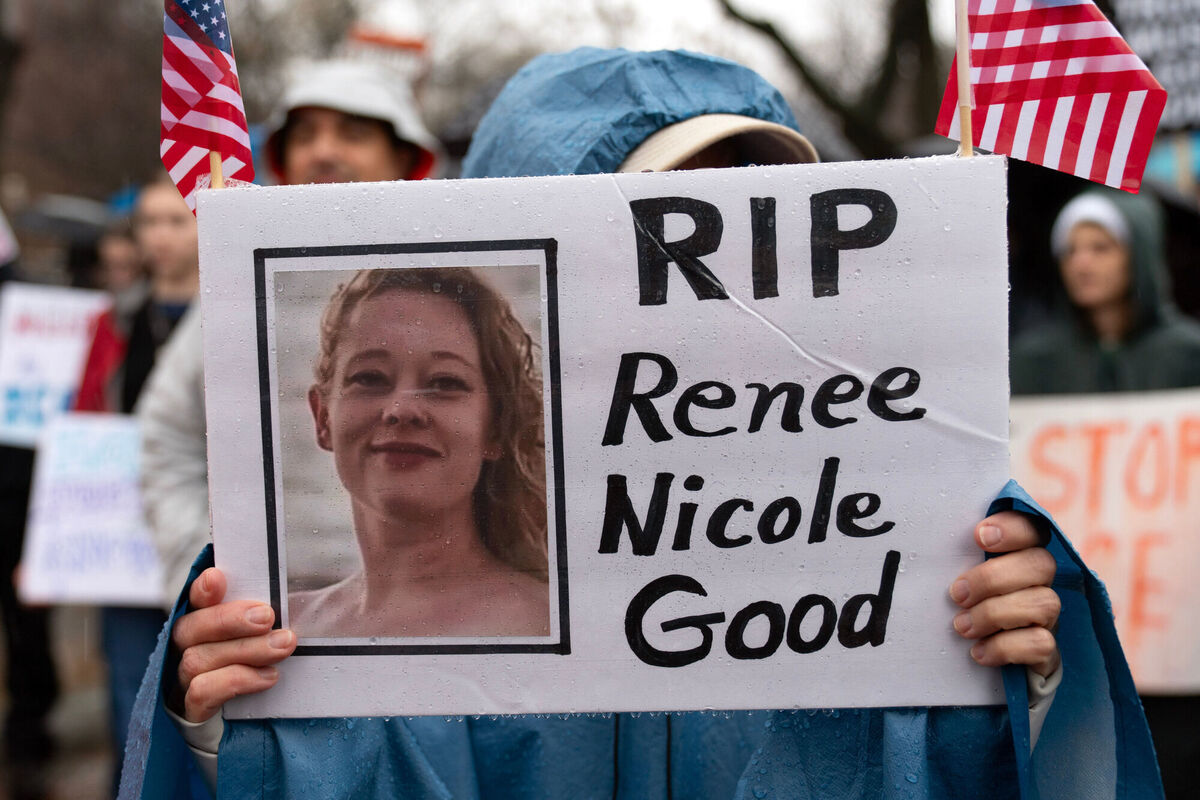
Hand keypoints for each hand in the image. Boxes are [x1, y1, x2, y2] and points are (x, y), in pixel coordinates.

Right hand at [171, 567, 296, 721]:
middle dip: (230, 619)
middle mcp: (184, 652)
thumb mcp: (275, 639)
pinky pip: (201, 692)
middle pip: (189, 628)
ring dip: (245, 649)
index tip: (218, 578)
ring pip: (198, 658)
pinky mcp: (191, 714)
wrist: (256, 733)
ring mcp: (183, 684)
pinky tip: (268, 677)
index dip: (202, 591)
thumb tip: (308, 592)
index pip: (194, 602)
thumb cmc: (267, 672)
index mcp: (202, 628)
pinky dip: (236, 680)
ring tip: (283, 646)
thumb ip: (277, 618)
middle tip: (267, 616)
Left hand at [949, 512, 1059, 676]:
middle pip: (1041, 564)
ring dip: (995, 614)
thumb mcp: (955, 579)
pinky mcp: (1048, 651)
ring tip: (961, 627)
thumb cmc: (960, 608)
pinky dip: (1006, 647)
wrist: (975, 666)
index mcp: (1019, 556)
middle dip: (993, 578)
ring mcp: (1048, 618)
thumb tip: (926, 542)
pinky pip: (1042, 644)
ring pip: (1044, 603)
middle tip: (957, 594)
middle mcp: (1040, 584)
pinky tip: (979, 652)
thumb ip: (954, 558)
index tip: (979, 536)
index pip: (1033, 529)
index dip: (1013, 528)